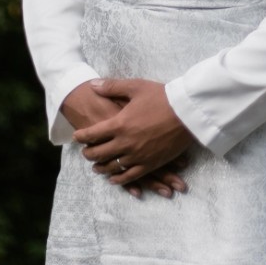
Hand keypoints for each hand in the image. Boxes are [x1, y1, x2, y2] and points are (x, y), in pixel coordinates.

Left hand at [60, 80, 190, 198]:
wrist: (188, 112)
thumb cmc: (162, 97)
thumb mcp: (135, 87)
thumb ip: (112, 87)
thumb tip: (93, 85)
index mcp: (119, 124)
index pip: (92, 134)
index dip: (82, 136)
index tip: (77, 137)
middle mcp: (125, 143)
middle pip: (99, 153)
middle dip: (89, 154)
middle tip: (84, 153)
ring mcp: (138, 156)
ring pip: (112, 167)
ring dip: (101, 168)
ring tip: (96, 167)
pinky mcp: (151, 164)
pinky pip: (130, 176)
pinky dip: (119, 179)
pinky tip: (114, 179)